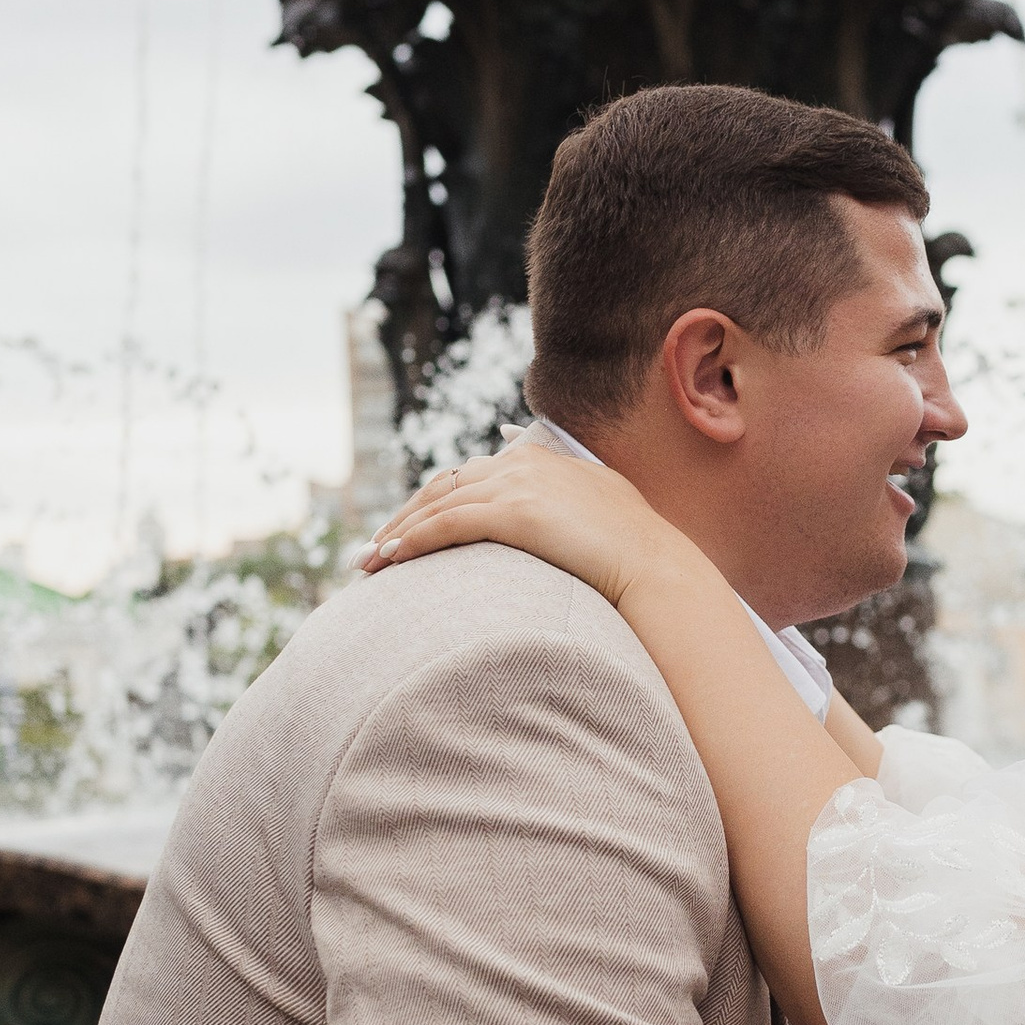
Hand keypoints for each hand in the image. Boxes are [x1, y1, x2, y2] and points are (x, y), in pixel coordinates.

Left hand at [362, 441, 680, 610]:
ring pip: (437, 504)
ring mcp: (516, 485)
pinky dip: (413, 540)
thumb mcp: (594, 509)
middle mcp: (521, 463)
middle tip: (371, 551)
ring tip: (369, 563)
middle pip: (442, 486)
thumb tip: (546, 513)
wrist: (654, 565)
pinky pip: (447, 525)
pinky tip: (391, 560)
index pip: (467, 477)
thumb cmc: (632, 550)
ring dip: (397, 534)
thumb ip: (563, 499)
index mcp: (537, 459)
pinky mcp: (513, 513)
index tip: (406, 530)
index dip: (430, 504)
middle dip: (402, 518)